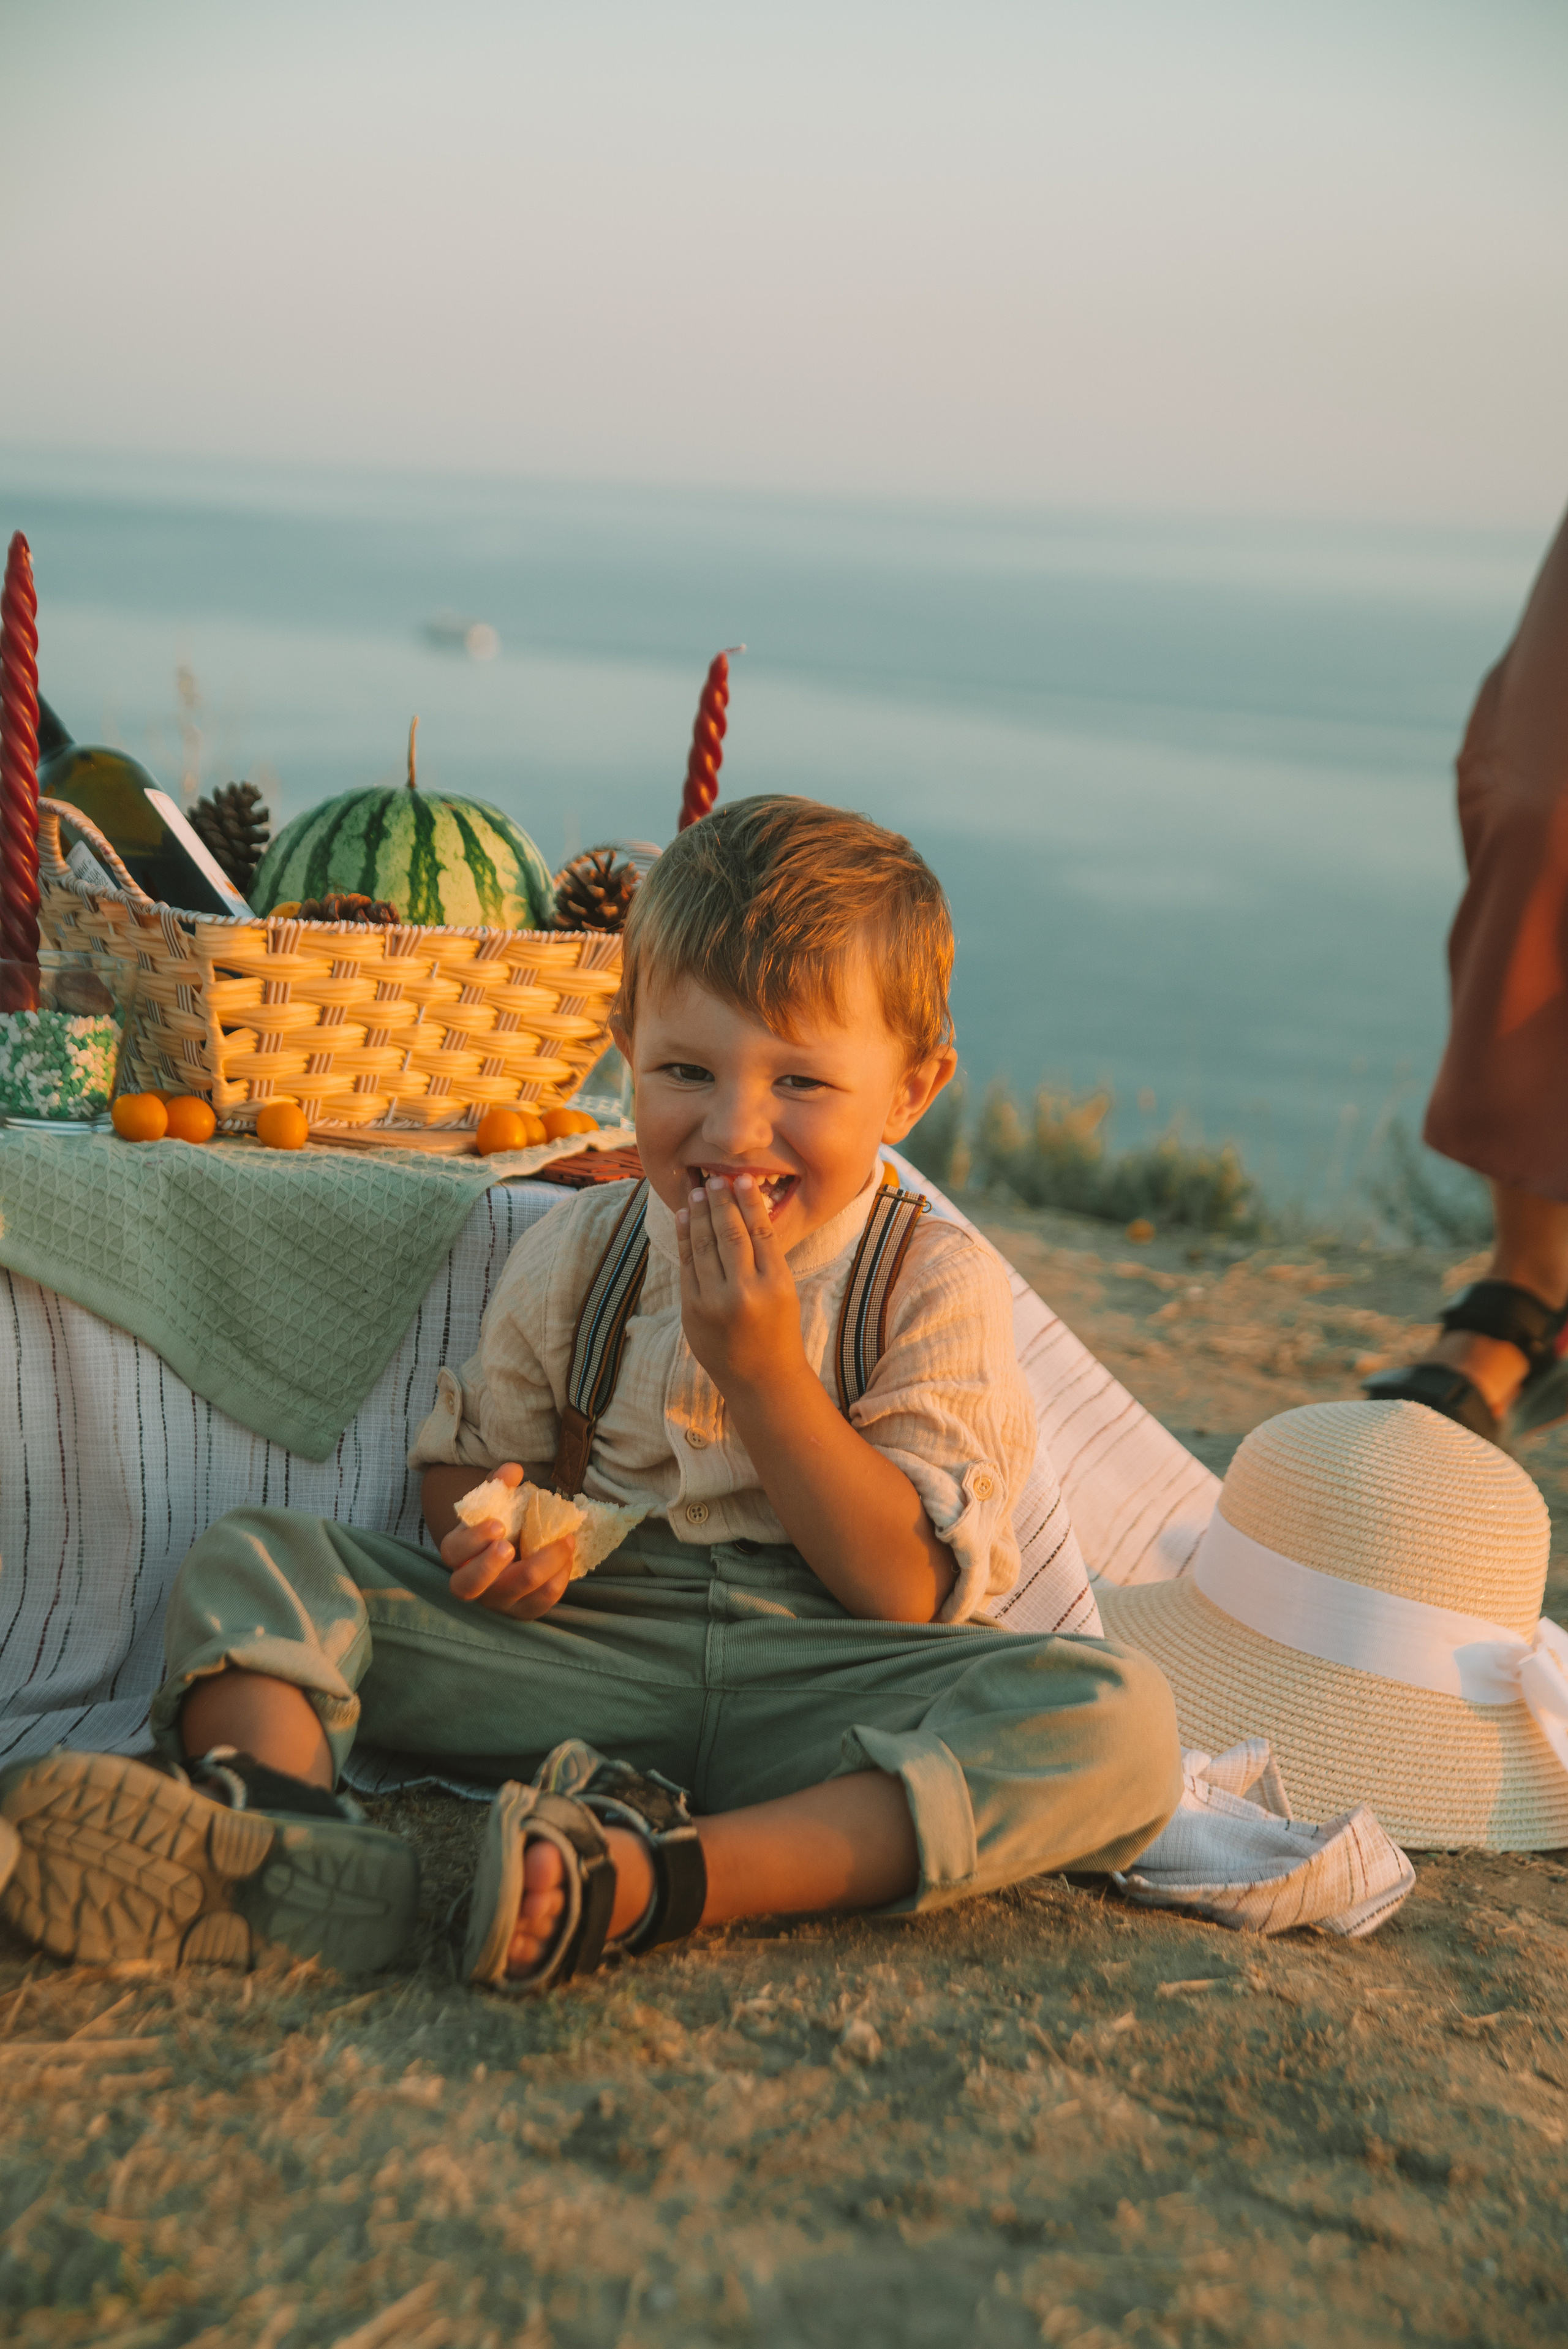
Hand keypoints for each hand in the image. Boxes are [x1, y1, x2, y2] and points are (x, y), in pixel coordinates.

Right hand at [437, 1461, 574, 1619]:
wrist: (514, 1558)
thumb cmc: (500, 1529)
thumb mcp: (495, 1506)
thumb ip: (499, 1486)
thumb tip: (512, 1470)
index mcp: (458, 1555)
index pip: (453, 1553)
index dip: (472, 1540)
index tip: (497, 1524)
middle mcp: (473, 1585)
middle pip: (470, 1586)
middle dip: (489, 1565)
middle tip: (510, 1546)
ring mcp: (498, 1602)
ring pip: (518, 1590)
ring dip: (544, 1562)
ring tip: (564, 1540)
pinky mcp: (524, 1611)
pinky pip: (543, 1601)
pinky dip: (560, 1576)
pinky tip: (568, 1557)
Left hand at [677, 1175, 806, 1397]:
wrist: (760, 1379)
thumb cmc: (777, 1330)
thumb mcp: (784, 1291)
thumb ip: (765, 1257)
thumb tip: (745, 1211)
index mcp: (775, 1285)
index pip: (760, 1233)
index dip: (749, 1202)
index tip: (741, 1179)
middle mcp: (744, 1293)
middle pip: (729, 1235)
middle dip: (720, 1203)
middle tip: (714, 1178)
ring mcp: (714, 1303)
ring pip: (704, 1246)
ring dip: (699, 1214)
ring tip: (698, 1190)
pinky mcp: (693, 1311)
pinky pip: (687, 1266)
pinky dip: (685, 1238)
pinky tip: (686, 1217)